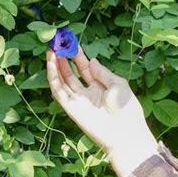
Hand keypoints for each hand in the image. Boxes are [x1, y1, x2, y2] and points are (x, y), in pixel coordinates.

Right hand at [46, 49, 157, 176]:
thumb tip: (91, 60)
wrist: (124, 133)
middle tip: (58, 44)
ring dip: (56, 66)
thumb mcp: (118, 84)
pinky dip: (53, 78)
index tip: (72, 43)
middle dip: (64, 59)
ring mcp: (78, 100)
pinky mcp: (70, 108)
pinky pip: (58, 91)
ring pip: (62, 80)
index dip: (78, 56)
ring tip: (51, 51)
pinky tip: (51, 64)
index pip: (85, 68)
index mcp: (100, 86)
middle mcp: (87, 92)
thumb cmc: (126, 109)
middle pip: (72, 73)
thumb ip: (102, 72)